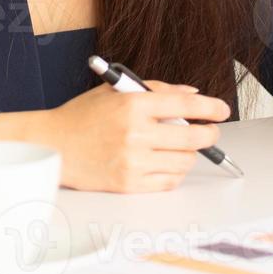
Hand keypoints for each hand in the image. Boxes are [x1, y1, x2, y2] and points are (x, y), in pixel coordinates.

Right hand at [0, 80, 230, 191]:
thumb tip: (191, 94)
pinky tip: (165, 163)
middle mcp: (134, 133)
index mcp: (131, 105)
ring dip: (189, 154)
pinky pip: (168, 181)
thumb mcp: (114, 92)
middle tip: (209, 132)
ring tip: (181, 148)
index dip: (209, 107)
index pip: (183, 104)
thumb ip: (155, 90)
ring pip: (184, 161)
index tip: (221, 110)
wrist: (51, 145)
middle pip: (192, 137)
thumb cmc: (81, 117)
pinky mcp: (129, 184)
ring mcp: (133, 161)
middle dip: (208, 134)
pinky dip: (173, 172)